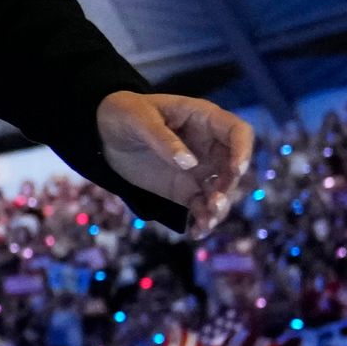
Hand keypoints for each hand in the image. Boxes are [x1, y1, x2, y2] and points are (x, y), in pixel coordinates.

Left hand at [95, 92, 254, 238]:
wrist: (103, 133)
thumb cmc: (125, 113)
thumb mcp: (140, 119)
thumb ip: (164, 140)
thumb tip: (190, 164)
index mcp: (204, 120)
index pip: (239, 132)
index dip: (243, 150)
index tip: (236, 169)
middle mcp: (209, 147)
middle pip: (234, 168)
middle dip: (229, 186)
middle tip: (213, 201)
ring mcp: (199, 170)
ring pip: (221, 191)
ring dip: (218, 208)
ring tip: (205, 221)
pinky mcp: (185, 191)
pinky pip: (201, 208)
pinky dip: (202, 221)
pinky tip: (196, 232)